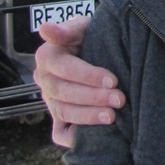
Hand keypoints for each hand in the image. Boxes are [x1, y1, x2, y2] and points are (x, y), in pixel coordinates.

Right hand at [35, 16, 121, 146]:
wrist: (101, 51)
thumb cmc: (93, 37)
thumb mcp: (83, 27)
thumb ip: (67, 29)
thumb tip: (45, 29)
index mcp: (47, 57)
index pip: (64, 68)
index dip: (88, 75)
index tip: (113, 80)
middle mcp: (44, 80)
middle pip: (63, 92)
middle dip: (93, 97)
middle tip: (119, 99)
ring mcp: (50, 101)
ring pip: (63, 112)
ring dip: (88, 116)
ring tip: (112, 116)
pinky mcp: (58, 119)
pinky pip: (61, 133)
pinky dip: (75, 137)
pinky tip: (96, 136)